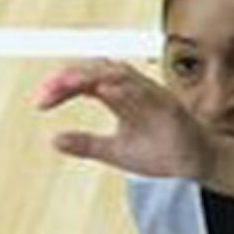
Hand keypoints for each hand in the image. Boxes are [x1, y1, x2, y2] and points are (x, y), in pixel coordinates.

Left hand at [39, 60, 214, 181]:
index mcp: (121, 97)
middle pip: (99, 69)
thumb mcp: (113, 151)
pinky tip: (105, 91)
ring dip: (93, 75)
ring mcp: (153, 96)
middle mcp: (135, 91)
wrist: (194, 164)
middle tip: (47, 91)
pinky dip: (125, 89)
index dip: (61, 86)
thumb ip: (86, 144)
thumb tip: (53, 139)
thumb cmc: (159, 151)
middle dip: (72, 76)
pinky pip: (146, 93)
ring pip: (121, 74)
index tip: (39, 102)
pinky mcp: (169, 108)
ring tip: (68, 82)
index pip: (86, 81)